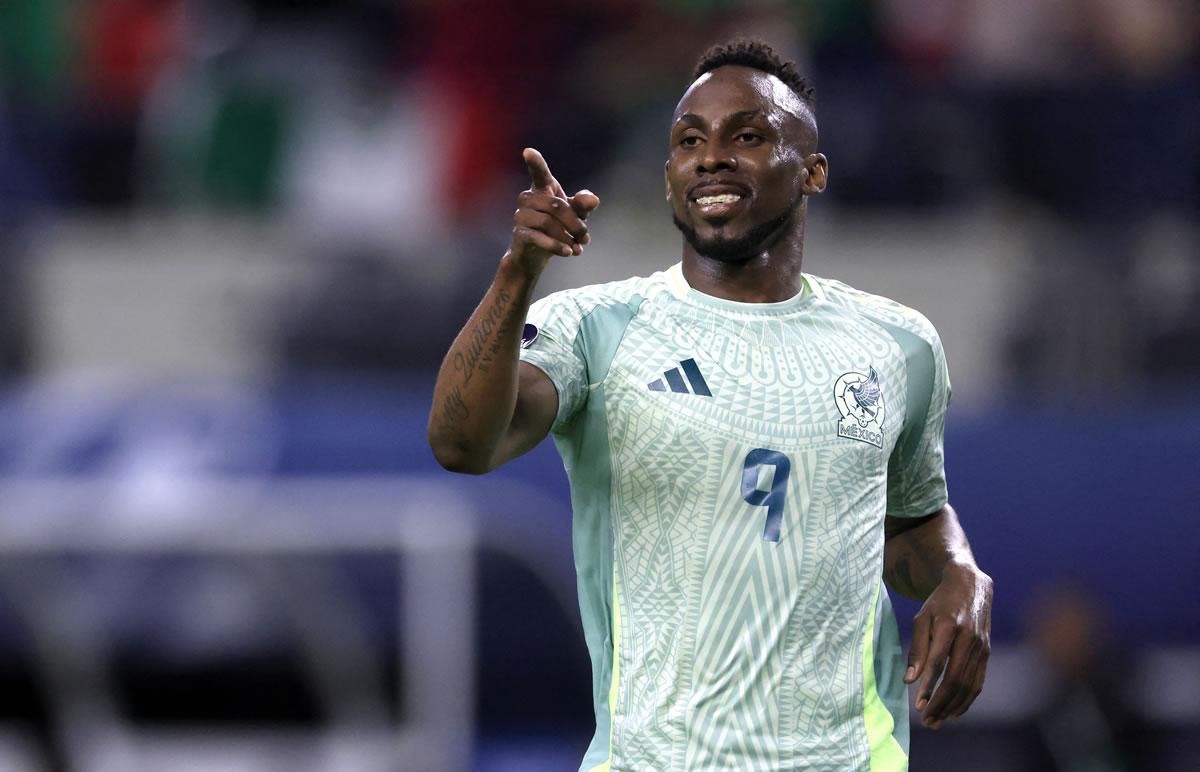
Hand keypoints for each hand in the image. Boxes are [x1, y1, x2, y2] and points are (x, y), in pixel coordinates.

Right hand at [507, 148, 599, 275]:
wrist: (534, 256)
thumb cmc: (556, 229)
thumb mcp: (574, 216)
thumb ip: (583, 205)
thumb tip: (593, 200)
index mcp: (542, 189)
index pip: (539, 173)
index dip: (535, 162)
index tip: (528, 151)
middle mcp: (528, 198)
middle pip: (557, 206)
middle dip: (576, 223)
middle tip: (586, 238)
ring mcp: (520, 215)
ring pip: (548, 222)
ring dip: (568, 237)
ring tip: (578, 248)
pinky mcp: (519, 233)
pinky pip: (539, 237)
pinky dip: (557, 246)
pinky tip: (569, 253)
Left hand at [905, 563, 992, 728]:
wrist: (970, 585)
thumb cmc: (940, 603)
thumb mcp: (922, 618)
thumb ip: (917, 648)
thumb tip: (909, 680)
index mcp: (949, 626)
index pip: (938, 662)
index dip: (929, 685)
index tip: (918, 705)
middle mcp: (969, 638)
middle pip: (956, 679)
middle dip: (941, 703)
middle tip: (926, 721)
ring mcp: (981, 647)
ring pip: (969, 685)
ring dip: (953, 707)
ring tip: (937, 721)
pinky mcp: (987, 653)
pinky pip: (978, 682)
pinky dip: (967, 700)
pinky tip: (954, 711)